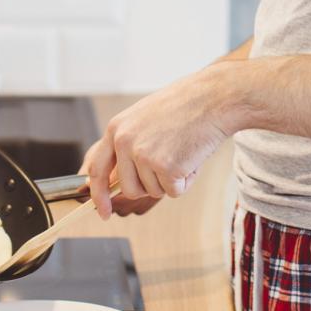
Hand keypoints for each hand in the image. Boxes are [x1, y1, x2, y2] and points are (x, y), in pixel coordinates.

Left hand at [80, 63, 245, 217]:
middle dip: (149, 185)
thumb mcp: (144, 118)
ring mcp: (144, 154)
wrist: (213, 98)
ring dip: (170, 180)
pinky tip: (192, 156)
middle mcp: (124, 141)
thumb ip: (127, 145)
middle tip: (169, 164)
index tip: (102, 211)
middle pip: (129, 189)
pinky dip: (186, 181)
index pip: (97, 170)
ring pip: (153, 191)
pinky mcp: (165, 167)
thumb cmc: (185, 106)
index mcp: (116, 128)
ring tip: (182, 151)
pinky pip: (174, 191)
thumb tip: (118, 178)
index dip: (99, 194)